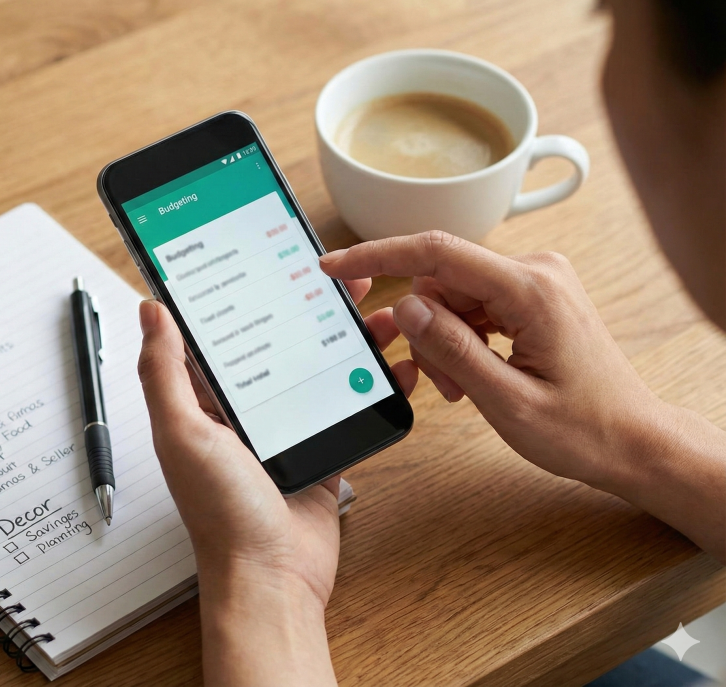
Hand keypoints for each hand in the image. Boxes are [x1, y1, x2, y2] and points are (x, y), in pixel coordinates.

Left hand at [136, 292, 415, 686]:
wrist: (274, 577)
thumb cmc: (222, 513)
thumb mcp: (183, 434)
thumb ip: (164, 372)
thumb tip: (150, 309)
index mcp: (203, 400)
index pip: (221, 331)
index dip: (243, 291)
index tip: (267, 254)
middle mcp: (243, 408)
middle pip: (279, 340)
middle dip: (309, 305)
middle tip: (342, 275)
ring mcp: (285, 427)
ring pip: (318, 366)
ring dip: (348, 336)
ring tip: (380, 309)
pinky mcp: (321, 446)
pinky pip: (348, 402)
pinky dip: (373, 381)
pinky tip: (399, 362)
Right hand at [320, 231, 725, 561]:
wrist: (635, 441)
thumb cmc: (585, 430)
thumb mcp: (507, 401)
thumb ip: (453, 350)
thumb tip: (408, 307)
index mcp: (532, 290)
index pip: (437, 253)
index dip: (378, 256)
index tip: (334, 266)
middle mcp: (536, 272)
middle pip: (442, 280)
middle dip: (425, 329)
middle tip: (436, 383)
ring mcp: (536, 282)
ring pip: (454, 296)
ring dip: (444, 341)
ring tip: (462, 389)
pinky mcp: (534, 297)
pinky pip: (475, 306)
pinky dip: (463, 339)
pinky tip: (474, 374)